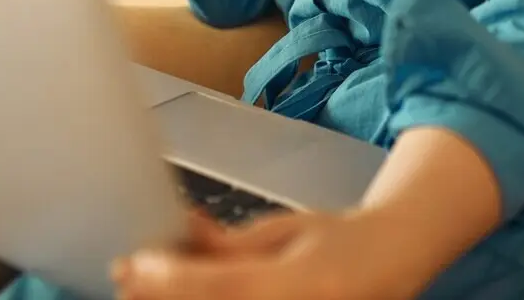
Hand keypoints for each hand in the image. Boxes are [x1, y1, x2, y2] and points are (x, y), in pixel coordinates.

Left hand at [110, 208, 423, 299]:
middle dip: (164, 297)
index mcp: (304, 282)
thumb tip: (175, 237)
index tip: (131, 264)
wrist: (394, 260)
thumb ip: (231, 244)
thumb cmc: (341, 238)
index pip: (221, 287)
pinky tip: (190, 291)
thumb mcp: (286, 230)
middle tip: (128, 279)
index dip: (169, 279)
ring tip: (149, 284)